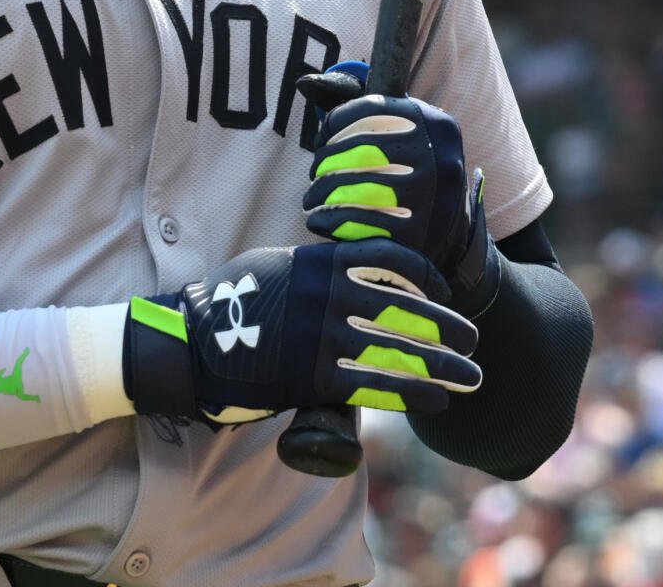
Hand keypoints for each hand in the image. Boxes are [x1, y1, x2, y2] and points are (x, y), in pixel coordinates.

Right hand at [123, 238, 481, 426]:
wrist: (189, 342)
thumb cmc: (230, 302)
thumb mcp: (275, 265)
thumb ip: (316, 267)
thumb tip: (349, 270)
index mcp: (320, 259)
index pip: (392, 259)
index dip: (428, 277)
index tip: (446, 294)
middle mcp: (328, 293)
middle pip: (407, 307)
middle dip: (447, 327)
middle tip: (472, 342)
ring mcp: (321, 335)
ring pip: (399, 349)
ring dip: (441, 366)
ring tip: (469, 377)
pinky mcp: (312, 377)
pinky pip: (374, 385)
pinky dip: (411, 394)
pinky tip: (435, 402)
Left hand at [297, 62, 499, 319]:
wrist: (445, 227)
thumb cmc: (408, 169)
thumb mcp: (401, 132)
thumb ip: (360, 109)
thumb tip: (305, 84)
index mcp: (436, 124)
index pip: (374, 108)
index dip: (338, 122)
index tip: (324, 138)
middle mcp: (440, 158)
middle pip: (362, 150)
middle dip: (327, 162)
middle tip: (315, 175)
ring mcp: (431, 198)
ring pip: (357, 187)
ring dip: (323, 193)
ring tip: (311, 199)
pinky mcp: (416, 234)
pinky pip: (359, 223)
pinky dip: (330, 221)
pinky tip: (318, 220)